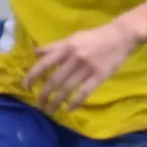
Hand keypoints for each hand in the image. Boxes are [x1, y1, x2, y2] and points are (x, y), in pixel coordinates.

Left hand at [23, 20, 141, 112]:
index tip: (26, 87)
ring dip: (57, 101)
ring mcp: (87, 68)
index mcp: (66, 48)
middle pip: (54, 80)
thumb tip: (35, 53)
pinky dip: (76, 102)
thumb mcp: (72, 38)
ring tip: (51, 110)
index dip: (33, 76)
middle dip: (44, 94)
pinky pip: (85, 92)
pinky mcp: (100, 76)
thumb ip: (54, 46)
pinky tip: (69, 109)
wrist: (120, 36)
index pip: (44, 63)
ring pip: (67, 88)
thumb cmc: (94, 37)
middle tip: (39, 104)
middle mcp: (75, 58)